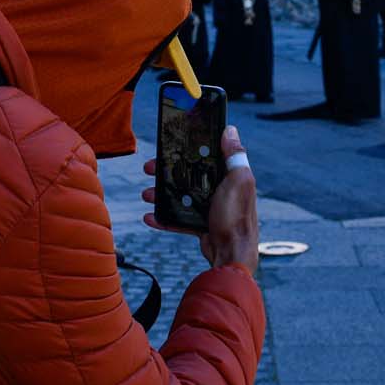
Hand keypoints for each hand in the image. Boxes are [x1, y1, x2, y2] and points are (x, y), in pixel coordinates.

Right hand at [143, 125, 259, 272]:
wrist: (232, 254)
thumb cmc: (237, 216)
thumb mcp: (238, 181)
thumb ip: (235, 156)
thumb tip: (230, 130)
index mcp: (228, 175)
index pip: (205, 156)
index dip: (188, 149)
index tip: (170, 144)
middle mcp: (219, 189)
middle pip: (188, 174)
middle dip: (167, 171)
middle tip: (149, 168)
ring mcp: (208, 207)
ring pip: (180, 195)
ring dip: (161, 194)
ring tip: (146, 194)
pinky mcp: (200, 224)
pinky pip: (178, 218)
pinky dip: (164, 218)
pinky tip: (150, 217)